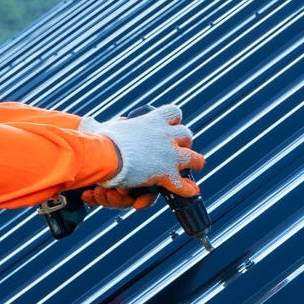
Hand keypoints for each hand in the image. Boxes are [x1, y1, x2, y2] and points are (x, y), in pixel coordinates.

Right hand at [82, 105, 204, 198]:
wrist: (106, 154)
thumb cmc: (104, 139)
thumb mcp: (112, 126)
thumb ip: (117, 125)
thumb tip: (109, 121)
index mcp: (153, 121)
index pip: (173, 112)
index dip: (174, 120)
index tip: (173, 124)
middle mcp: (166, 135)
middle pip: (186, 134)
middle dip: (186, 140)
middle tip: (184, 145)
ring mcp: (169, 155)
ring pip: (193, 158)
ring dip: (196, 162)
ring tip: (199, 164)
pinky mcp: (166, 174)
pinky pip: (182, 185)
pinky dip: (187, 189)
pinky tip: (192, 191)